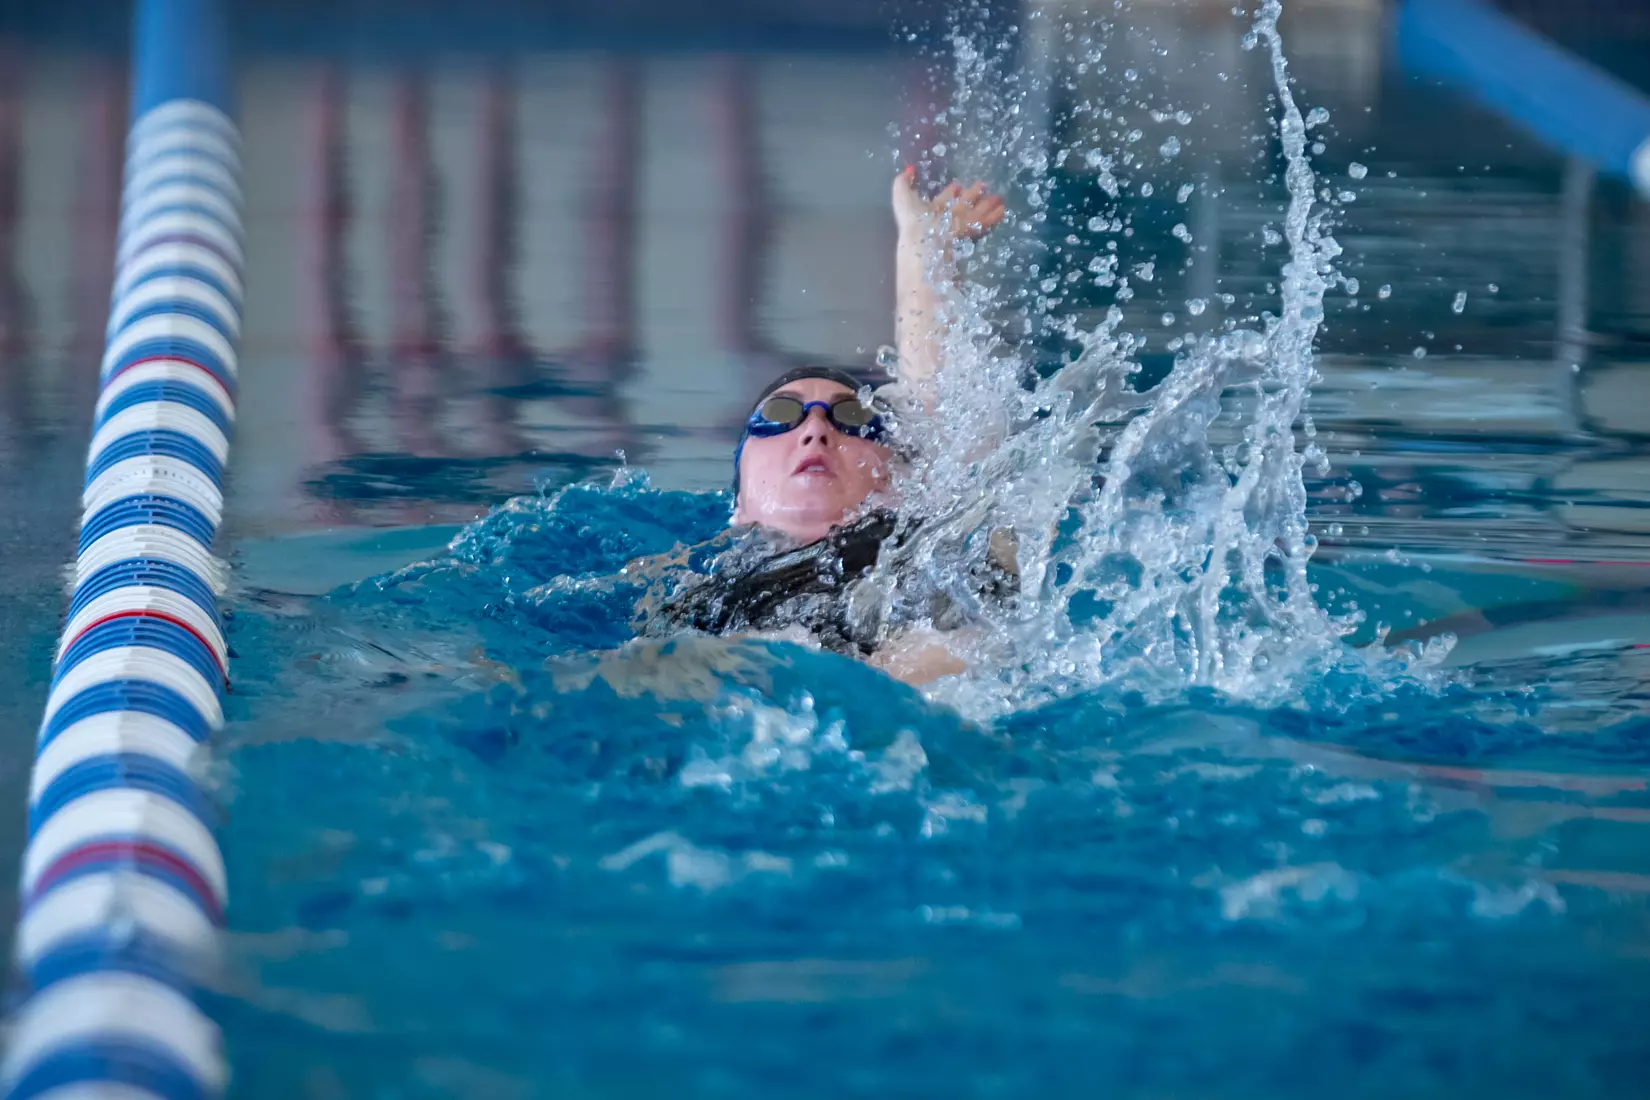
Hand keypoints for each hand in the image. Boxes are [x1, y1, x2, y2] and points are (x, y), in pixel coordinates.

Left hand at [892, 167, 1006, 246]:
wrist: (923, 239)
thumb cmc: (912, 217)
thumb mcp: (901, 195)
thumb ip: (903, 181)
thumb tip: (910, 169)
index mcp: (929, 210)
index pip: (942, 200)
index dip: (949, 193)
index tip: (957, 185)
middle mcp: (945, 217)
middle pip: (961, 205)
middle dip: (971, 196)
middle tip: (983, 186)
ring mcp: (958, 225)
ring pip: (974, 213)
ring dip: (986, 205)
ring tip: (998, 198)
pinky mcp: (968, 231)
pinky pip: (982, 222)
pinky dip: (992, 217)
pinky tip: (1002, 210)